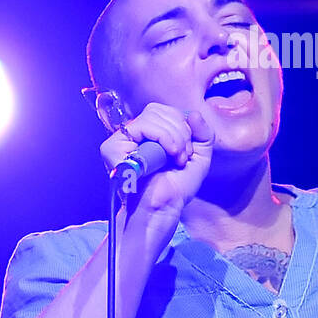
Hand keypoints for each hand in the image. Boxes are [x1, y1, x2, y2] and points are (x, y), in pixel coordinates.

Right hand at [99, 102, 214, 217]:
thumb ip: (203, 133)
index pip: (165, 111)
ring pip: (152, 116)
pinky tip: (168, 155)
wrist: (164, 208)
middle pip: (158, 110)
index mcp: (150, 134)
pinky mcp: (114, 147)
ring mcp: (122, 140)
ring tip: (176, 158)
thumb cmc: (177, 187)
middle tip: (183, 156)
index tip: (188, 151)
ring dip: (173, 136)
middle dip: (180, 131)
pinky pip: (142, 126)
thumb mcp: (200, 157)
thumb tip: (192, 113)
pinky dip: (162, 137)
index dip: (182, 126)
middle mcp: (134, 134)